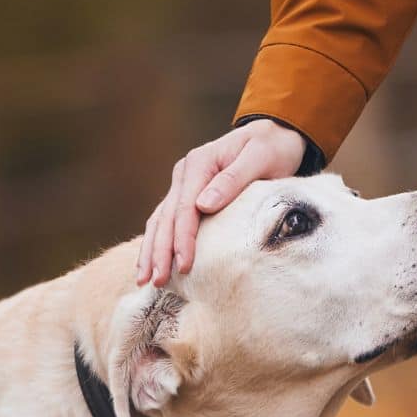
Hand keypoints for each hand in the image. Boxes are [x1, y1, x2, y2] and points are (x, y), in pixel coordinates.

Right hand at [136, 118, 306, 286]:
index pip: (185, 208)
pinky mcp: (185, 194)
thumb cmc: (271, 148)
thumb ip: (232, 180)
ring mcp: (182, 183)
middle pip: (166, 218)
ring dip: (151, 251)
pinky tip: (150, 263)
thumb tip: (203, 205)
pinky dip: (155, 242)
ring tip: (144, 279)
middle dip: (160, 252)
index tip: (184, 266)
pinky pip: (165, 221)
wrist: (273, 135)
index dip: (182, 239)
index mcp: (199, 162)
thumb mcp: (259, 158)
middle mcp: (185, 173)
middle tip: (159, 281)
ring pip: (159, 221)